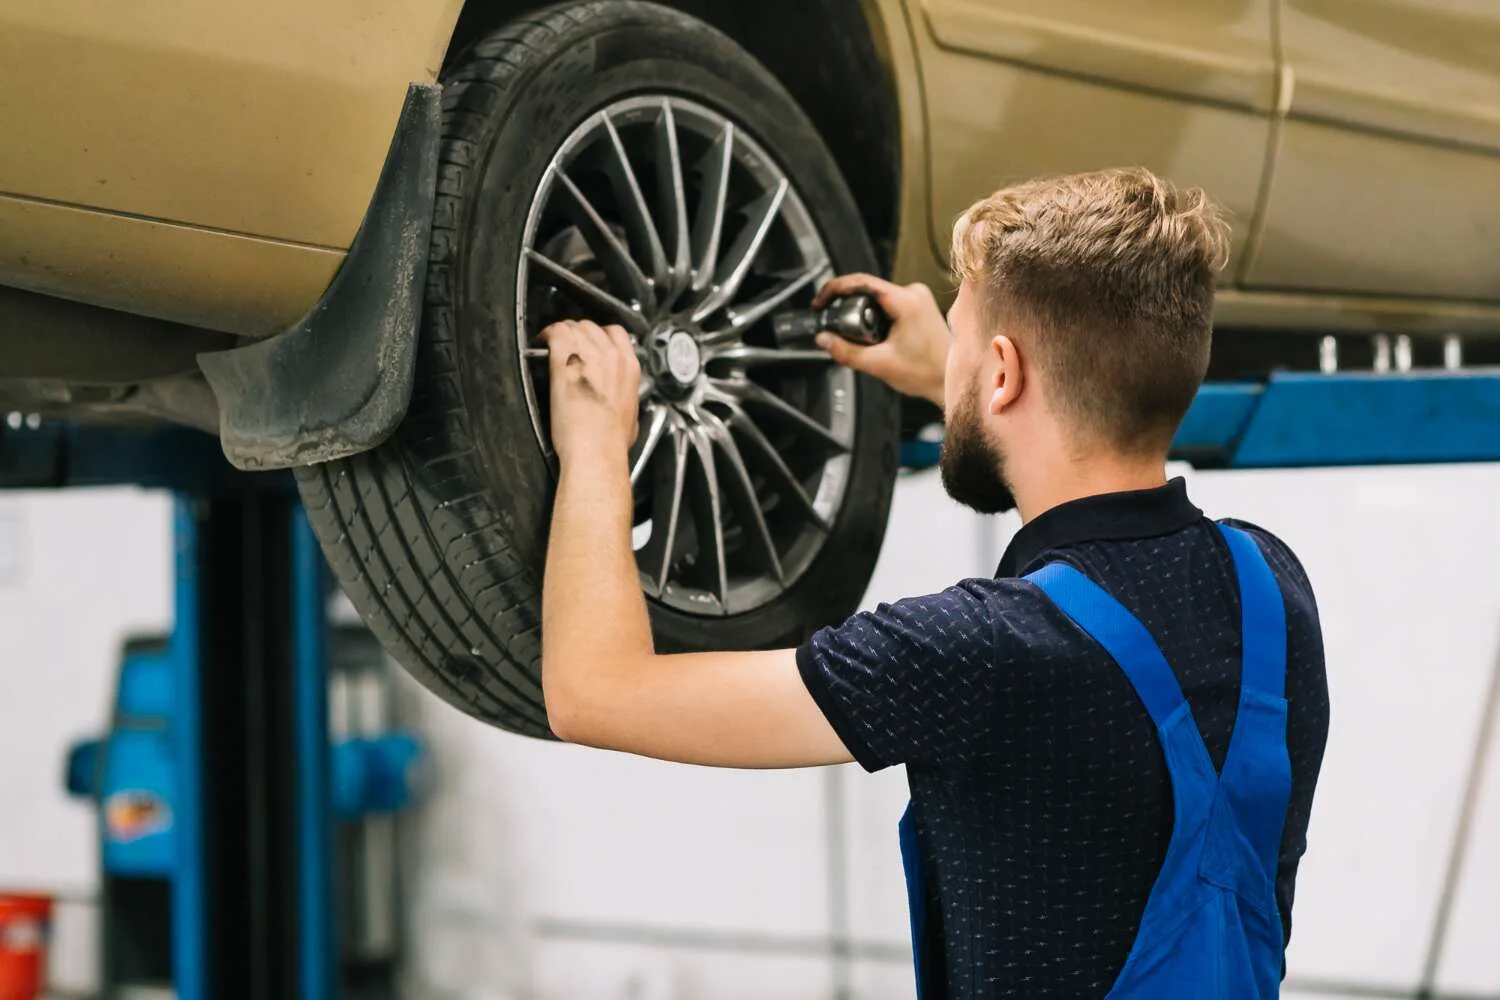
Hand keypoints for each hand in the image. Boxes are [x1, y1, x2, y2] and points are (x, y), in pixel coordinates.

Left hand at [541, 320, 641, 467]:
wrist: (596, 450)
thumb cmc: (610, 441)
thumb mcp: (630, 413)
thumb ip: (624, 394)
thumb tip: (617, 396)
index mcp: (629, 367)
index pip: (615, 333)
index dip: (599, 335)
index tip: (590, 342)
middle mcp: (611, 356)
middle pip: (592, 326)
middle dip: (579, 333)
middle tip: (569, 345)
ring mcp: (588, 356)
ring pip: (573, 326)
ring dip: (563, 333)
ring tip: (554, 344)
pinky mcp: (565, 361)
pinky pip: (555, 333)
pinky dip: (547, 335)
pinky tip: (542, 343)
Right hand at [812, 275, 947, 406]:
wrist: (949, 380)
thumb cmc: (926, 373)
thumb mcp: (878, 365)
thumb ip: (846, 352)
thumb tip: (824, 340)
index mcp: (906, 301)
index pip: (861, 282)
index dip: (835, 290)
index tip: (820, 302)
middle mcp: (913, 293)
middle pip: (866, 291)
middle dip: (849, 311)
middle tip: (841, 332)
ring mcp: (917, 298)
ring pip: (875, 299)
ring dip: (863, 317)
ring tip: (868, 342)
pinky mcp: (917, 306)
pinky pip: (886, 305)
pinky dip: (875, 319)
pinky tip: (879, 339)